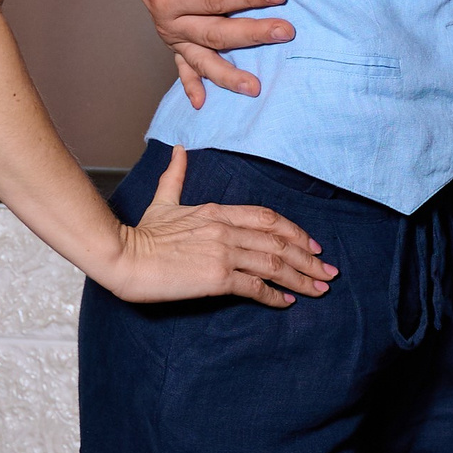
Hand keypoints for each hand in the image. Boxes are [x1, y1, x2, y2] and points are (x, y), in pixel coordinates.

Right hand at [107, 144, 331, 305]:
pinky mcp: (217, 278)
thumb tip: (178, 149)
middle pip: (279, 241)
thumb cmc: (141, 233)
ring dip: (301, 278)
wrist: (124, 256)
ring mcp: (223, 253)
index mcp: (217, 211)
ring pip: (274, 263)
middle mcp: (226, 229)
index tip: (311, 245)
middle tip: (328, 272)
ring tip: (318, 289)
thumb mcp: (163, 201)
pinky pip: (255, 286)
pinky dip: (275, 295)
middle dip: (308, 258)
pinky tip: (288, 303)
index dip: (294, 231)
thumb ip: (175, 176)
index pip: (268, 218)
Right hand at [117, 0, 292, 109]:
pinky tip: (203, 103)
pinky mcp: (176, 42)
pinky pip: (184, 68)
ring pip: (204, 60)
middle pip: (216, 33)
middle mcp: (169, 21)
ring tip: (255, 89)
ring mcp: (173, 36)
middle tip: (286, 32)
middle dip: (252, 34)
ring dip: (229, 75)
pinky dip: (192, 86)